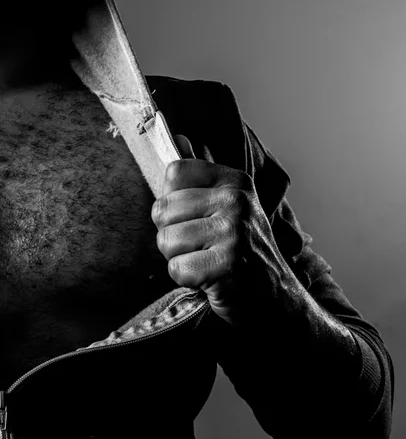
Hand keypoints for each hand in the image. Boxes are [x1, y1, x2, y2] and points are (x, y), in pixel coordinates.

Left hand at [151, 135, 294, 326]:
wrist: (276, 301)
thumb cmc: (243, 254)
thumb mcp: (227, 208)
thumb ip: (198, 177)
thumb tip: (176, 138)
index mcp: (234, 182)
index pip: (173, 174)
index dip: (173, 204)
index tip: (196, 219)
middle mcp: (236, 201)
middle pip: (162, 210)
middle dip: (173, 237)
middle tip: (203, 249)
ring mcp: (234, 231)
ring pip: (166, 241)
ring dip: (180, 260)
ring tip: (208, 264)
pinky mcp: (228, 263)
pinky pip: (177, 269)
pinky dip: (189, 281)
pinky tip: (212, 280)